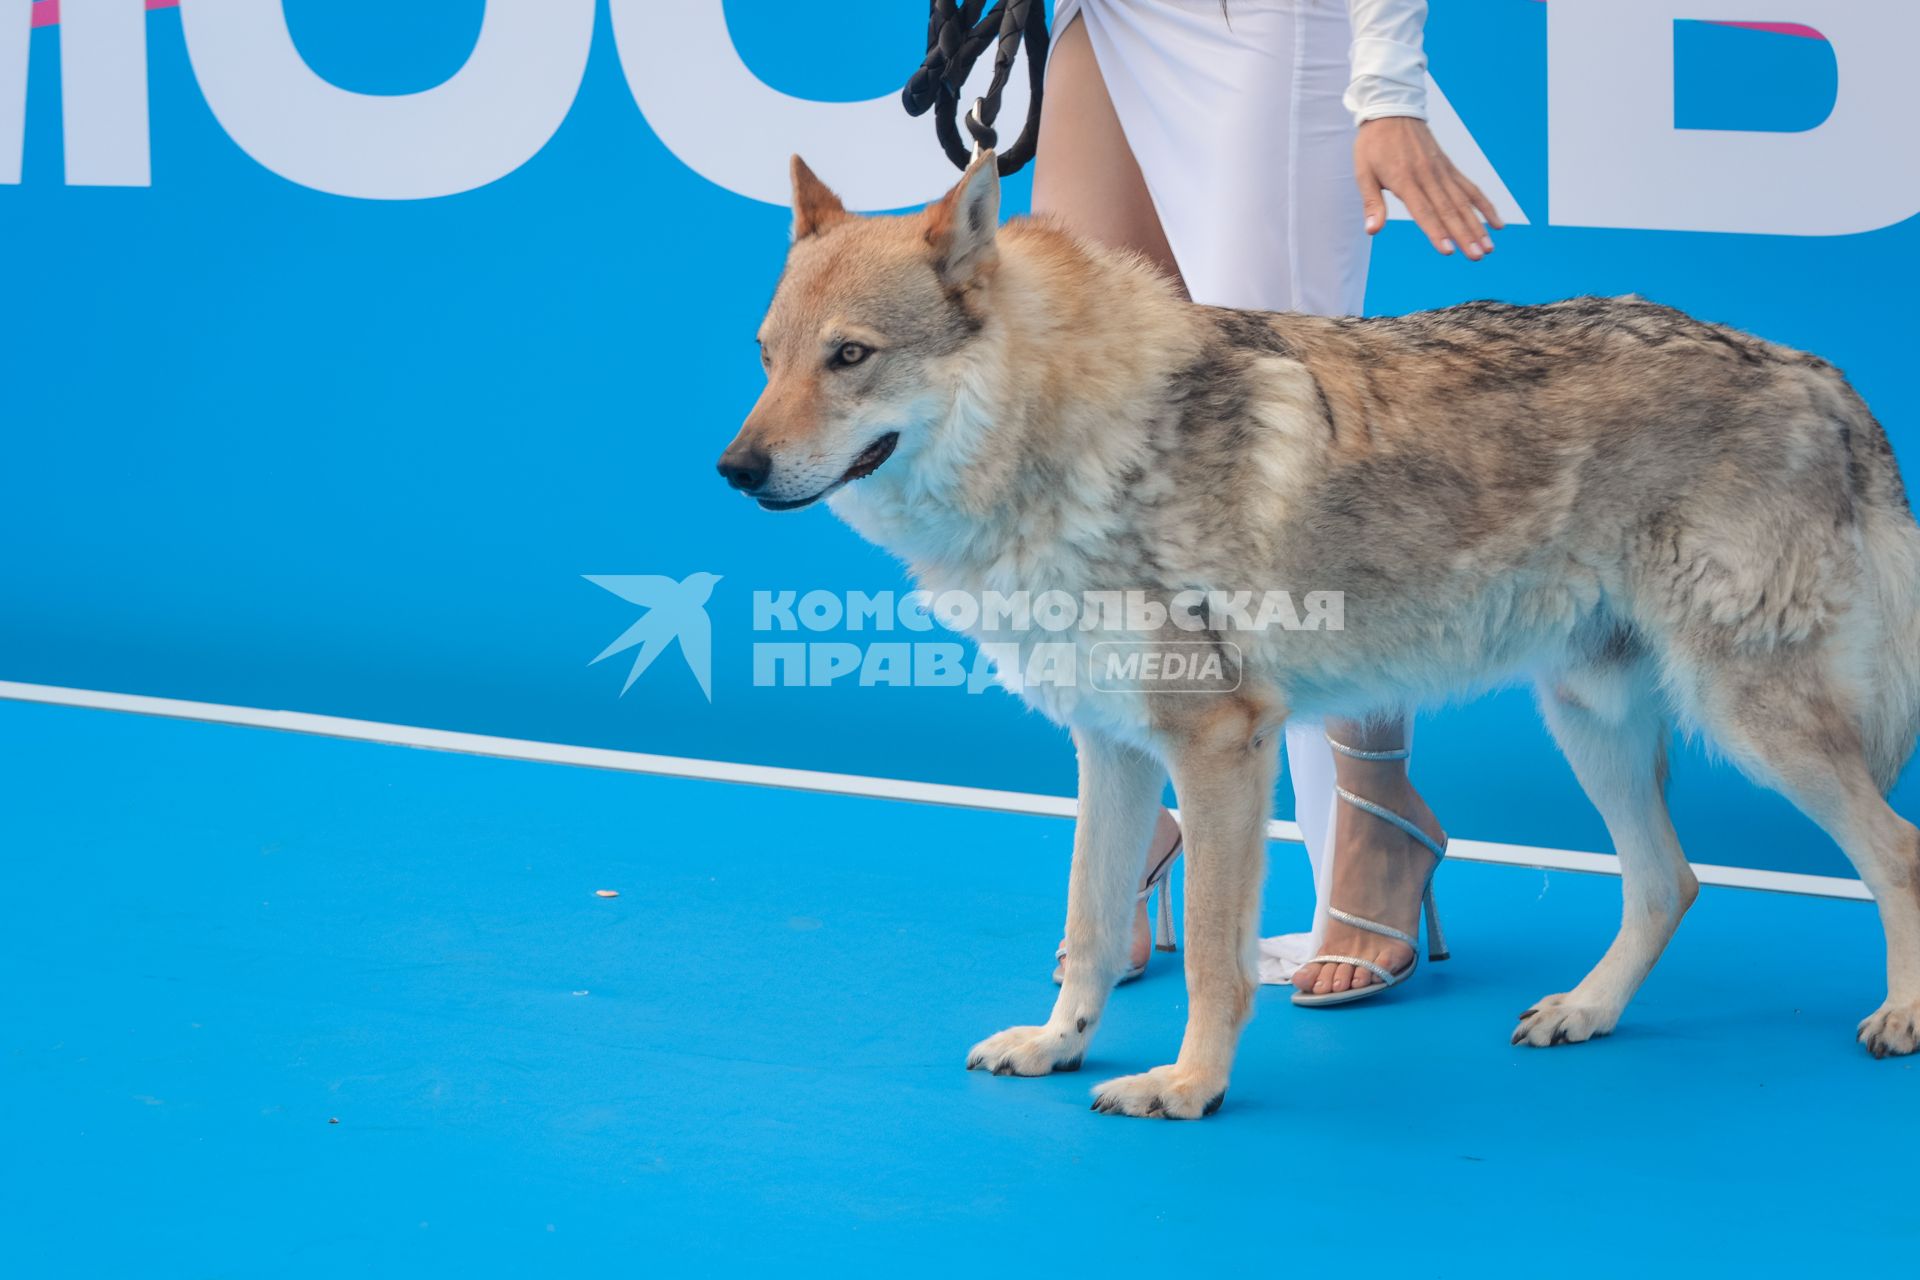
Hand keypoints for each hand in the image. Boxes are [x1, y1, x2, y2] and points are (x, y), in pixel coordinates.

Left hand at [1353, 116, 1502, 259]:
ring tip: (1489, 247)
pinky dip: (1484, 205)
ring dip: (1478, 225)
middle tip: (1476, 256)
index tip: (1449, 250)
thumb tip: (1372, 230)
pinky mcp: (1449, 168)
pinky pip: (1471, 188)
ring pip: (1464, 202)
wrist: (1392, 110)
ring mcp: (1442, 171)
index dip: (1436, 232)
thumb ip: (1371, 203)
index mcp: (1405, 180)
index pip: (1423, 211)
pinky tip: (1497, 223)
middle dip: (1464, 235)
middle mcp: (1428, 176)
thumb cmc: (1374, 145)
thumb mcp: (1363, 172)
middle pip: (1449, 210)